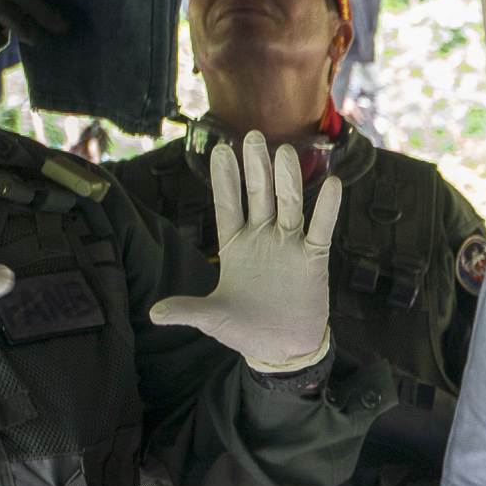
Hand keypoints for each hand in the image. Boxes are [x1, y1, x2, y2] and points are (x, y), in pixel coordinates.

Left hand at [148, 131, 340, 373]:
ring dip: (287, 180)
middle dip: (255, 167)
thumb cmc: (245, 329)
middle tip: (253, 137)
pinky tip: (331, 185)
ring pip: (289, 205)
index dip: (225, 180)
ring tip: (286, 152)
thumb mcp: (213, 319)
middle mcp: (262, 238)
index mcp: (235, 245)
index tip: (220, 150)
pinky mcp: (313, 259)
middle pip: (259, 195)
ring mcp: (289, 245)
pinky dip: (326, 208)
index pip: (227, 205)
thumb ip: (188, 310)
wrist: (282, 348)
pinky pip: (320, 229)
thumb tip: (154, 313)